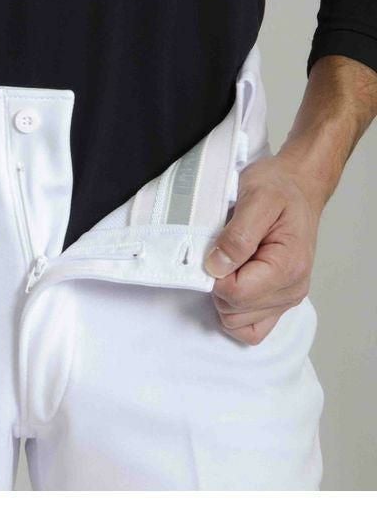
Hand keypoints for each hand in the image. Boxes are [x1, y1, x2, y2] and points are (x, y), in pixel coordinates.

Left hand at [204, 155, 322, 344]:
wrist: (297, 185)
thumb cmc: (278, 188)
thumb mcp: (256, 198)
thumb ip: (237, 236)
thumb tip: (216, 267)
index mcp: (288, 266)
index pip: (235, 294)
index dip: (215, 275)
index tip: (217, 250)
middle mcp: (291, 289)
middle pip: (233, 312)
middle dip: (218, 285)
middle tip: (224, 253)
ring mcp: (286, 298)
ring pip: (237, 323)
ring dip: (224, 297)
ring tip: (231, 264)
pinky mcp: (278, 301)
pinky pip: (250, 328)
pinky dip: (235, 312)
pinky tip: (232, 283)